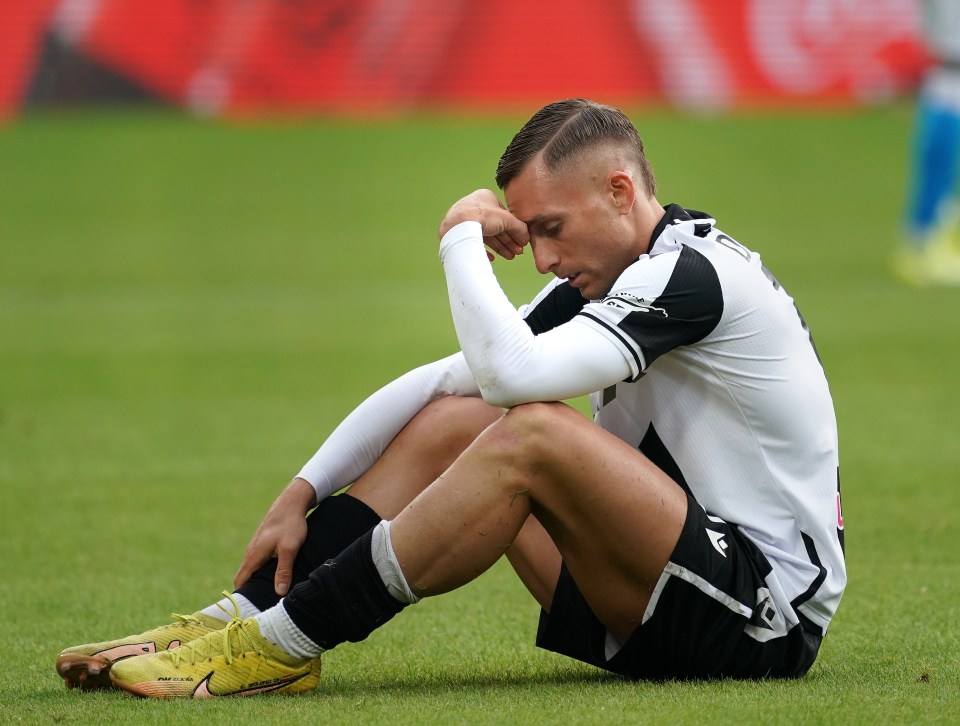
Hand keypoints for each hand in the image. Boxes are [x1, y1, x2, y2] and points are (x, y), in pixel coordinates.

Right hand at [233, 477, 316, 596]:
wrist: (292, 502)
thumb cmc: (291, 524)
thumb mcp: (289, 549)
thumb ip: (283, 571)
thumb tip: (279, 593)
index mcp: (253, 555)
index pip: (240, 581)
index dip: (242, 596)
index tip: (249, 609)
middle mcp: (251, 551)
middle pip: (245, 576)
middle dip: (251, 590)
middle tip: (262, 605)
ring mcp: (257, 546)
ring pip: (253, 568)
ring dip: (258, 580)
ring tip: (270, 593)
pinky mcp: (264, 542)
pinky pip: (260, 561)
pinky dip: (264, 570)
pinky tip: (276, 575)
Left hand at [439, 189, 529, 259]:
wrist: (459, 227)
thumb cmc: (483, 216)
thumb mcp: (507, 220)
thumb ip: (519, 228)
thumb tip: (527, 238)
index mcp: (486, 197)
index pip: (504, 215)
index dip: (514, 229)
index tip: (521, 241)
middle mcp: (474, 207)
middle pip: (496, 227)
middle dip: (508, 240)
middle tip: (517, 252)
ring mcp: (465, 220)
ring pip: (486, 235)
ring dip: (500, 247)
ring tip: (510, 257)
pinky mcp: (459, 233)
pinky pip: (473, 242)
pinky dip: (483, 250)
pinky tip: (492, 258)